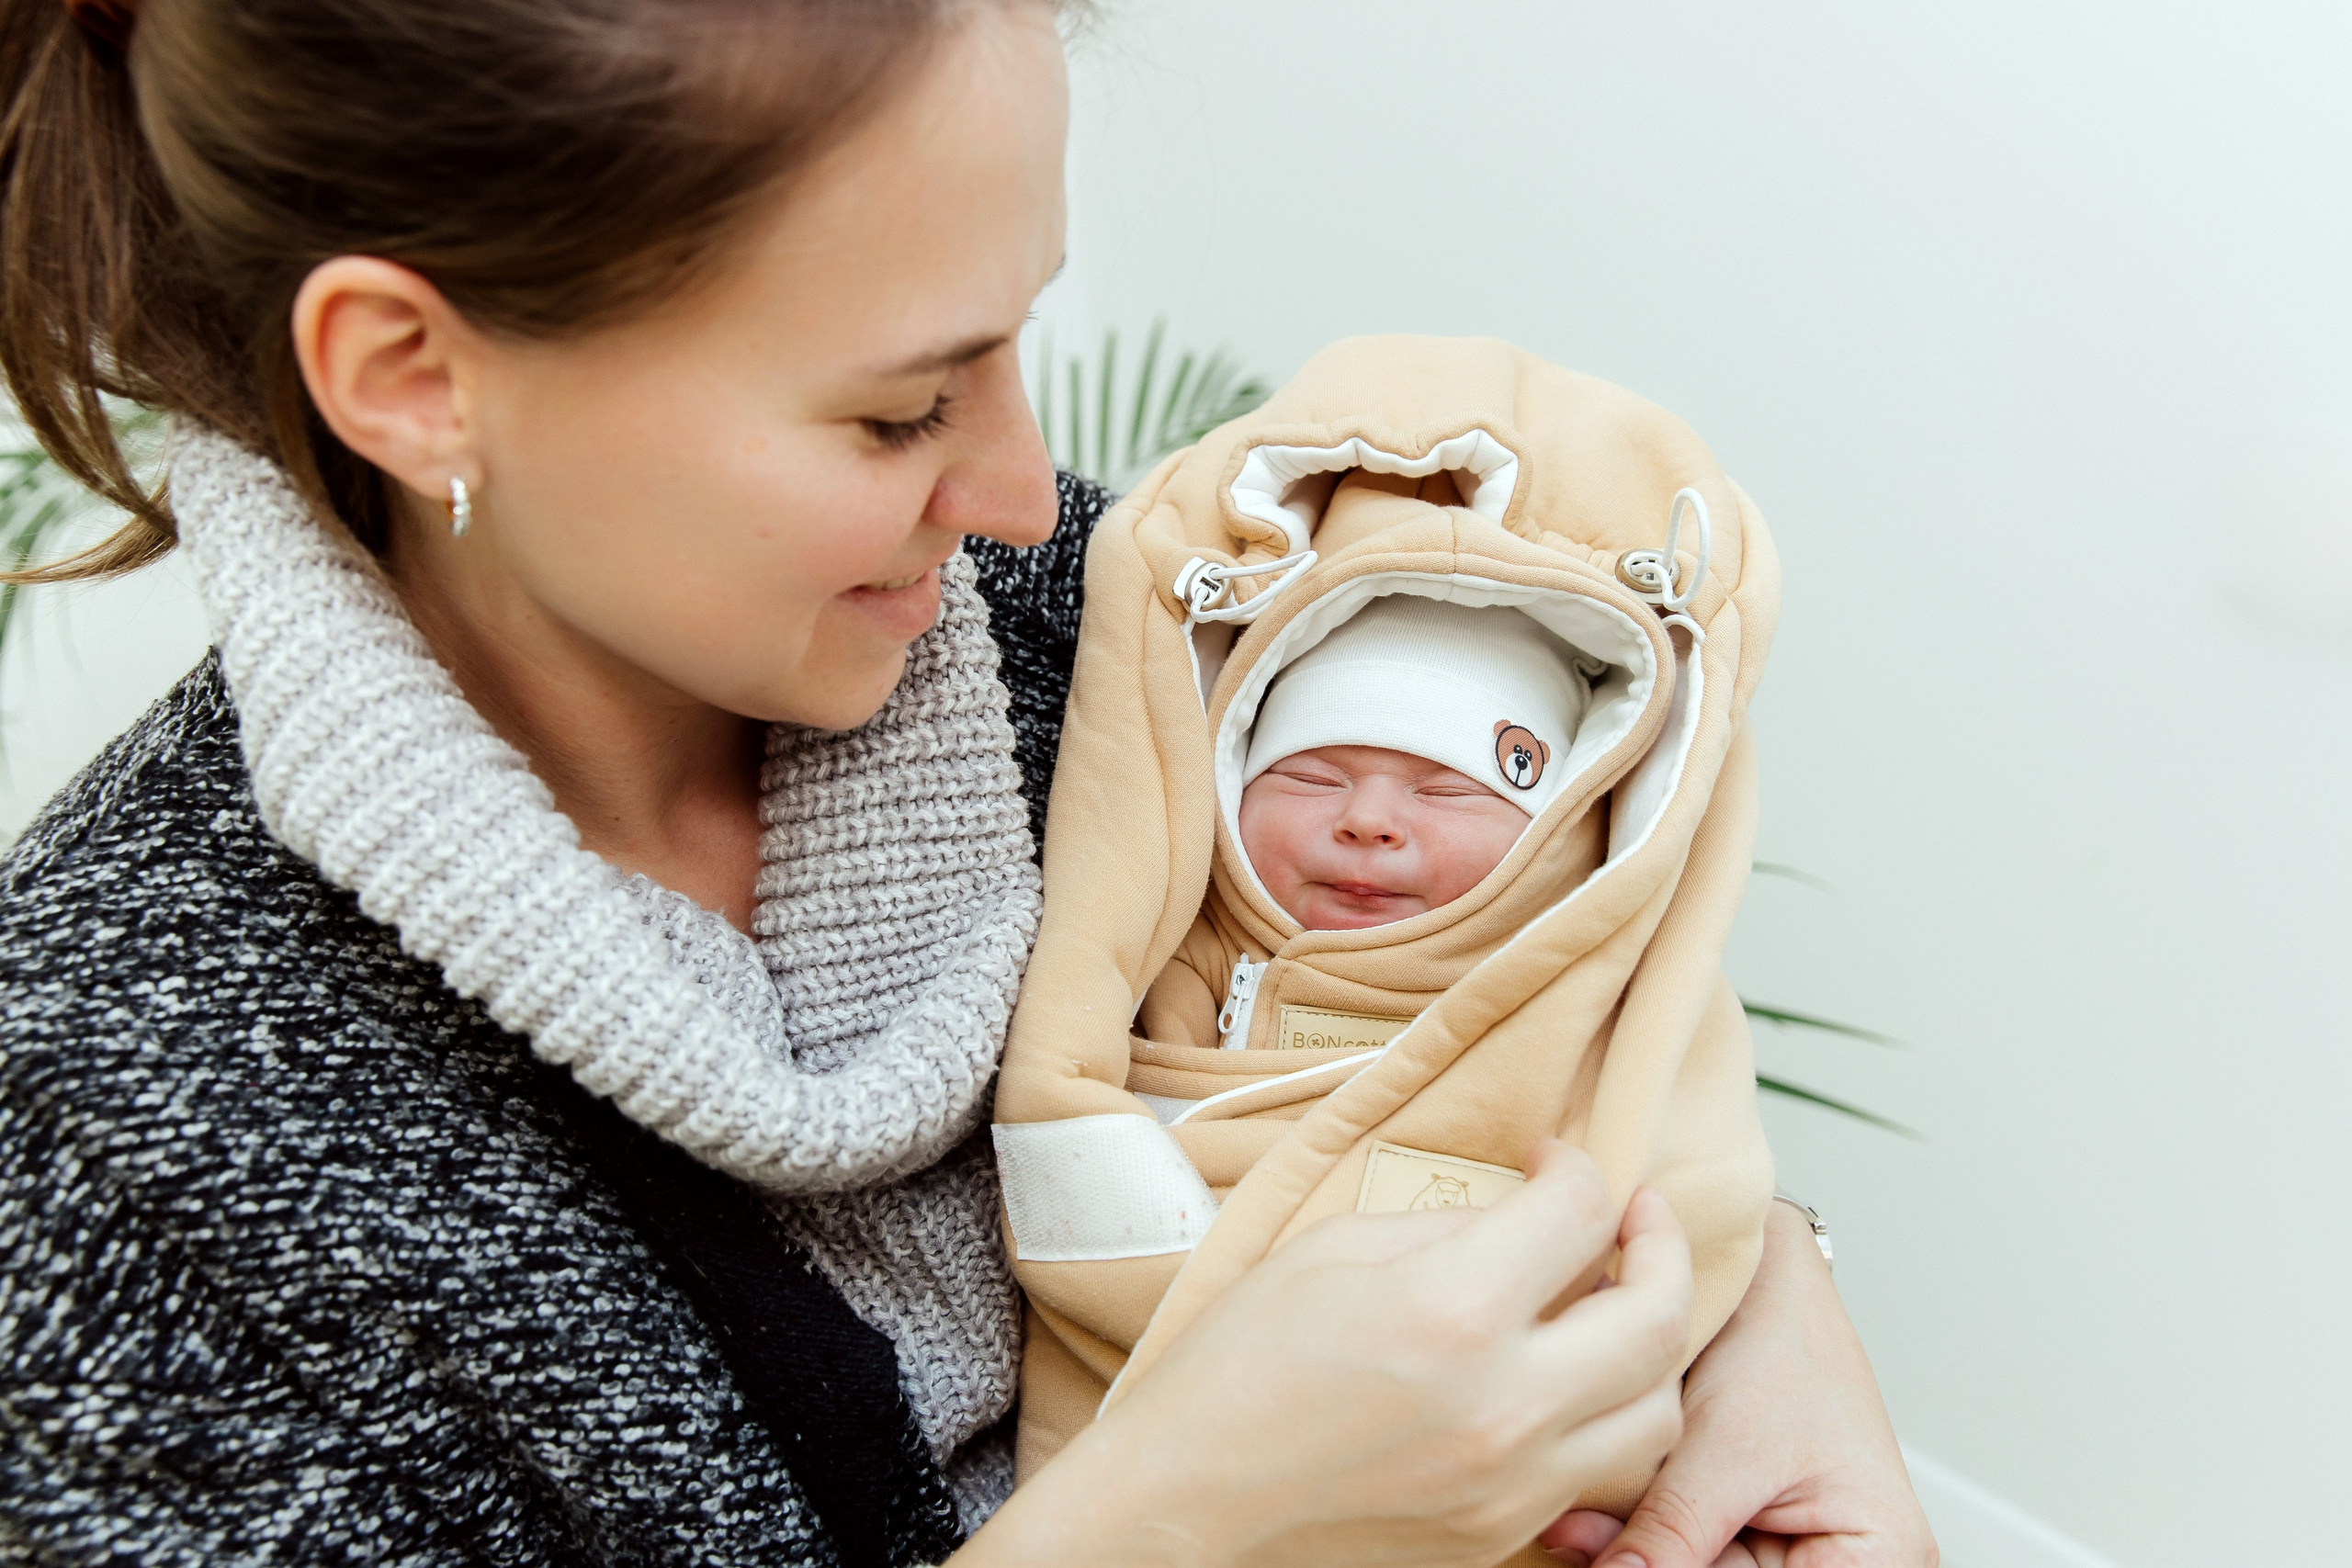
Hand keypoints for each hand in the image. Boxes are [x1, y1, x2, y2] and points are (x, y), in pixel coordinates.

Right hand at [963, 1143, 1692, 1567]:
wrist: (1185, 1505)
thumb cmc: (1235, 1370)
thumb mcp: (1330, 1253)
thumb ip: (1443, 1228)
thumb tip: (1520, 1216)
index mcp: (1454, 1310)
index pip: (1581, 1214)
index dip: (1576, 1168)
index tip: (1552, 1163)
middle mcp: (1505, 1405)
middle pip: (1660, 1316)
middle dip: (1661, 1246)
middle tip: (1634, 1218)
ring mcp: (1512, 1485)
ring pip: (1659, 1414)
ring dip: (1651, 1350)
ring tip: (1612, 1313)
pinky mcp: (1501, 1537)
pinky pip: (1599, 1475)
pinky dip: (1603, 1422)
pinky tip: (1559, 1387)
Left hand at [1537, 1202, 1938, 1567]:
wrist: (1767, 1279)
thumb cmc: (1779, 1341)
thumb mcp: (1725, 1447)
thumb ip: (1673, 1532)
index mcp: (1884, 1558)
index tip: (1609, 1563)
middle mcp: (1852, 1564)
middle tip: (1574, 1537)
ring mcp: (1800, 1550)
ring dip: (1636, 1555)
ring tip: (1575, 1523)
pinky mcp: (1751, 1530)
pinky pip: (1690, 1551)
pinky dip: (1640, 1538)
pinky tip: (1588, 1518)